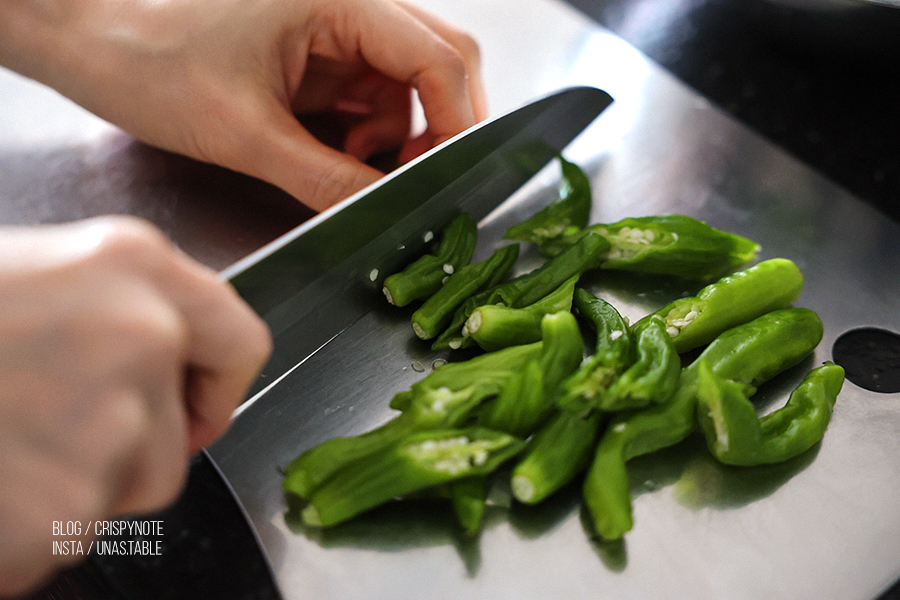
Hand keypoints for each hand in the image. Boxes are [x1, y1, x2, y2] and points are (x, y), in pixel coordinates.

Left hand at [0, 0, 486, 210]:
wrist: (96, 45)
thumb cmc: (152, 62)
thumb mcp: (247, 134)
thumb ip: (327, 178)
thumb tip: (385, 209)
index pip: (438, 56)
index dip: (458, 122)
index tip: (456, 176)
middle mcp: (350, 7)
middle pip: (438, 64)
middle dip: (435, 130)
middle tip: (416, 181)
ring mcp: (338, 31)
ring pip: (408, 90)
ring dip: (395, 140)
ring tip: (354, 171)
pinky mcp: (322, 58)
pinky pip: (373, 100)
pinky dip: (368, 138)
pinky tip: (339, 158)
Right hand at [0, 216, 270, 594]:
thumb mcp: (32, 275)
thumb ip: (111, 314)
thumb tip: (158, 361)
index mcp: (134, 267)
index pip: (241, 343)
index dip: (219, 389)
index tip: (197, 409)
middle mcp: (141, 338)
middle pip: (177, 441)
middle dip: (125, 454)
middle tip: (40, 430)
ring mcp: (107, 427)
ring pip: (125, 494)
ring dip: (70, 490)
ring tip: (0, 442)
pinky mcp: (62, 512)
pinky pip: (64, 539)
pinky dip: (24, 530)